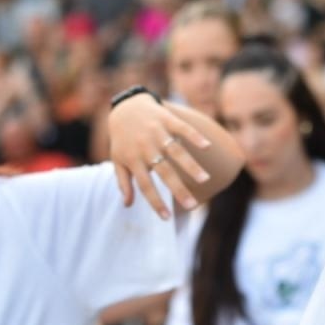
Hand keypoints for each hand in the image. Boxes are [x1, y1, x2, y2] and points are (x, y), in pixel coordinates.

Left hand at [108, 94, 217, 218]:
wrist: (125, 106)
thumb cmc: (122, 138)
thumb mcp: (118, 159)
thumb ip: (123, 182)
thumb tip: (127, 205)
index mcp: (133, 159)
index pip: (145, 186)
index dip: (155, 202)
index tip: (166, 218)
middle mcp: (145, 147)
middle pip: (164, 172)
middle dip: (178, 189)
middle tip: (192, 205)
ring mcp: (156, 132)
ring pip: (175, 151)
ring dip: (190, 166)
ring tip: (205, 180)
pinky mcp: (166, 118)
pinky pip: (182, 128)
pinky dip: (194, 136)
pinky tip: (206, 146)